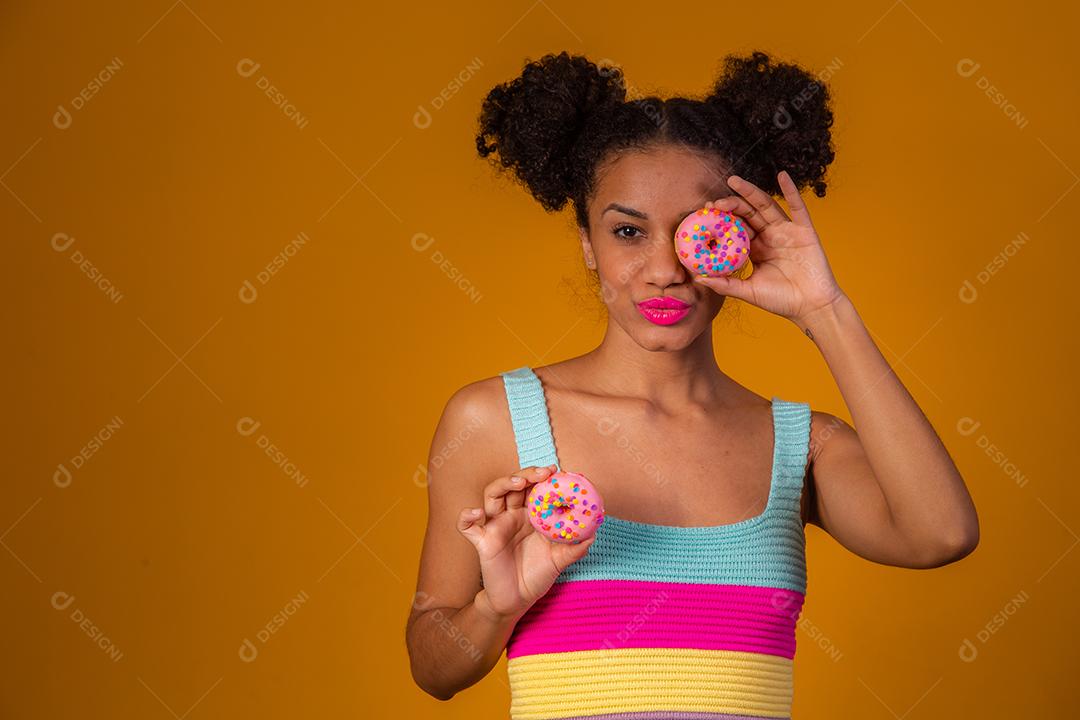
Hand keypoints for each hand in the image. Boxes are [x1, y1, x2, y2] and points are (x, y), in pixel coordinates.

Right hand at [457, 465, 595, 621]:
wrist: (517, 600)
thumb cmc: (537, 575)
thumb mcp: (559, 560)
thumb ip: (575, 548)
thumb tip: (593, 534)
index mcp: (530, 515)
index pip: (534, 488)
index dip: (543, 477)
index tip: (556, 471)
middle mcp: (511, 515)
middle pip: (513, 485)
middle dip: (527, 474)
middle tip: (542, 473)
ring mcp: (495, 526)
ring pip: (492, 495)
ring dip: (503, 484)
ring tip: (518, 482)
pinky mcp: (482, 541)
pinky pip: (466, 525)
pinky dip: (467, 516)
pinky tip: (477, 512)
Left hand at [694, 170, 846, 324]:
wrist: (812, 307)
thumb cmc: (782, 301)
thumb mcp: (748, 292)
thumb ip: (725, 284)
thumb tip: (698, 278)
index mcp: (756, 249)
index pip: (736, 228)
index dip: (722, 220)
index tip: (706, 213)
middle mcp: (770, 236)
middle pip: (748, 214)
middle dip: (731, 205)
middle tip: (715, 201)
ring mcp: (787, 231)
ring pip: (767, 206)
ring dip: (751, 192)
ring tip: (734, 181)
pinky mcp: (805, 231)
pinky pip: (798, 208)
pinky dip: (791, 191)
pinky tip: (782, 176)